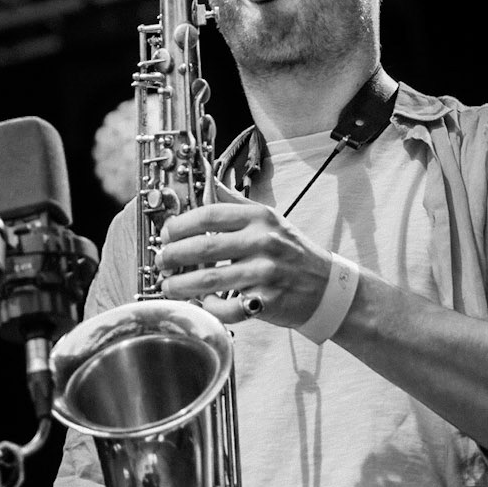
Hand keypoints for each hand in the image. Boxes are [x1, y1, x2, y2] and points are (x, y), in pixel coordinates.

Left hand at [158, 179, 332, 328]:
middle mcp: (263, 242)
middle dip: (173, 256)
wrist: (326, 285)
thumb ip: (234, 202)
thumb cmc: (291, 251)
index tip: (165, 233)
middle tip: (161, 262)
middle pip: (204, 248)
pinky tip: (201, 303)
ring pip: (211, 280)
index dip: (180, 225)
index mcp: (259, 217)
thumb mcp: (268, 219)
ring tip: (168, 286)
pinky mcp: (268, 300)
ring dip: (181, 285)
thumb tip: (205, 179)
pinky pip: (228, 308)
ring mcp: (266, 272)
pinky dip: (209, 307)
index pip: (209, 215)